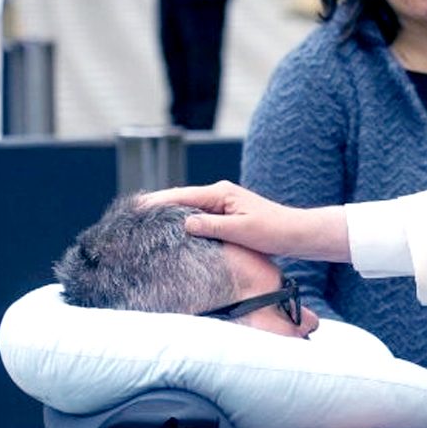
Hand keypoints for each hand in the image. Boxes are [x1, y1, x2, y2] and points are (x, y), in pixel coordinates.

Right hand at [139, 181, 348, 260]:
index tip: (133, 211)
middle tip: (128, 219)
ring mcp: (222, 205)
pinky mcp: (226, 216)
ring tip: (141, 226)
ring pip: (186, 209)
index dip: (155, 204)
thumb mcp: (242, 230)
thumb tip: (184, 223)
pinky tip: (170, 234)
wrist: (298, 234)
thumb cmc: (274, 231)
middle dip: (155, 208)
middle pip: (178, 200)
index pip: (179, 196)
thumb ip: (212, 226)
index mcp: (220, 193)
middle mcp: (219, 194)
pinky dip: (182, 224)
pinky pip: (197, 218)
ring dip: (167, 217)